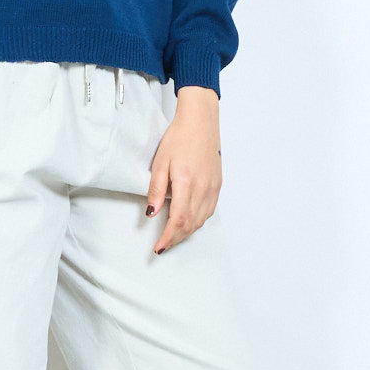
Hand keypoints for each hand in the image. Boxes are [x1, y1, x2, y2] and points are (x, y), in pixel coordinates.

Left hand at [145, 85, 221, 253]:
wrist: (200, 122)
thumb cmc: (179, 137)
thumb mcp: (160, 162)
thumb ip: (156, 189)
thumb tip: (151, 213)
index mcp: (187, 183)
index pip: (178, 220)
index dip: (168, 238)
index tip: (159, 247)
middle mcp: (203, 188)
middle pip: (190, 224)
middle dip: (176, 238)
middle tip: (163, 244)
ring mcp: (213, 188)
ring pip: (201, 220)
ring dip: (187, 232)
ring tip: (173, 235)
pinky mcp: (218, 185)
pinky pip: (209, 211)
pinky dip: (198, 221)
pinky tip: (189, 220)